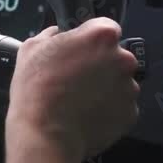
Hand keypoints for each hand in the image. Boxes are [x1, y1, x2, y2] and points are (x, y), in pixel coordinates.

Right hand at [6, 17, 138, 162]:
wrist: (46, 134)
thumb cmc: (37, 88)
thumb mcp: (31, 48)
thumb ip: (50, 35)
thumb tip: (56, 34)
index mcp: (101, 36)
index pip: (105, 28)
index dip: (90, 39)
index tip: (79, 51)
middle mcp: (123, 59)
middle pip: (116, 56)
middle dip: (100, 65)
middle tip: (76, 78)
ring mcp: (130, 88)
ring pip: (119, 82)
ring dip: (105, 88)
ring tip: (80, 100)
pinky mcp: (131, 113)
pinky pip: (121, 106)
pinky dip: (108, 109)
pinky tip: (87, 114)